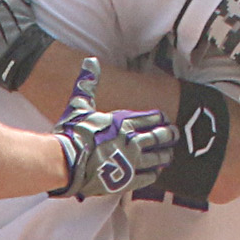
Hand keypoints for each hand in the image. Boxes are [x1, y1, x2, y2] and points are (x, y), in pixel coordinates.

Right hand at [53, 59, 177, 200]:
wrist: (65, 162)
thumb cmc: (71, 134)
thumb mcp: (79, 105)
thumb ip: (88, 83)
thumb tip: (90, 60)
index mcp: (124, 122)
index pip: (152, 118)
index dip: (160, 118)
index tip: (164, 119)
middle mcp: (132, 141)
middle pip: (160, 137)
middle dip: (169, 135)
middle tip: (175, 134)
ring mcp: (132, 161)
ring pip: (158, 157)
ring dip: (165, 155)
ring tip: (169, 155)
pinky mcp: (127, 180)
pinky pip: (148, 176)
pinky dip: (154, 173)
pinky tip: (156, 172)